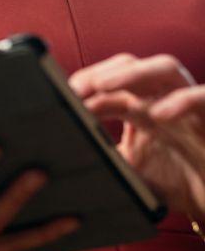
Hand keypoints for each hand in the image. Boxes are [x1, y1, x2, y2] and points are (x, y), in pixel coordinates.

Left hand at [69, 53, 204, 218]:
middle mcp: (163, 99)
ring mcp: (190, 107)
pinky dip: (181, 101)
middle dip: (101, 71)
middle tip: (75, 88)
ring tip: (103, 86)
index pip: (109, 84)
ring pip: (166, 68)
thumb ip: (102, 159)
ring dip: (132, 73)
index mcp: (140, 107)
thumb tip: (63, 158)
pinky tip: (156, 115)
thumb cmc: (176, 185)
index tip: (60, 97)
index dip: (84, 86)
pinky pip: (204, 98)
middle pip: (132, 65)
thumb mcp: (129, 172)